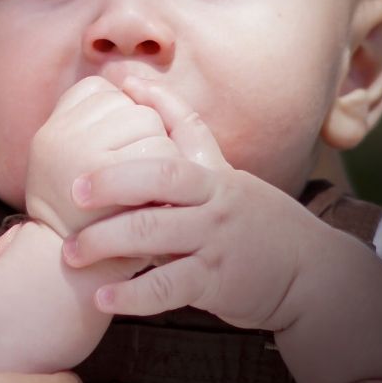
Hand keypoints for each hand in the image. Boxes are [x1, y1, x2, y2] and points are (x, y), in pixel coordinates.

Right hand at [24, 75, 178, 235]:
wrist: (73, 276)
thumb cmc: (88, 217)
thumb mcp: (80, 163)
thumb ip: (99, 124)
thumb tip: (134, 83)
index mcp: (51, 127)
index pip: (102, 91)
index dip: (121, 119)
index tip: (114, 154)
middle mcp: (58, 135)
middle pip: (131, 107)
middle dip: (147, 137)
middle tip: (137, 177)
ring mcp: (79, 155)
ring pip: (149, 126)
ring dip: (162, 156)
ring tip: (147, 191)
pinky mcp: (109, 182)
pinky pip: (160, 156)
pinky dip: (170, 176)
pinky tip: (159, 203)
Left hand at [59, 78, 320, 330]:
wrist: (310, 274)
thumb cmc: (250, 218)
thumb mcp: (224, 174)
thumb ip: (183, 135)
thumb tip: (136, 84)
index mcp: (213, 174)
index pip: (180, 135)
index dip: (148, 113)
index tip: (108, 100)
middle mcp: (214, 203)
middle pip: (159, 181)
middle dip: (111, 182)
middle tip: (71, 191)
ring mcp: (215, 243)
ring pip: (154, 234)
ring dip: (106, 242)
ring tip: (71, 253)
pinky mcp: (215, 284)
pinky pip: (167, 288)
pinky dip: (132, 295)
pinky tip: (102, 298)